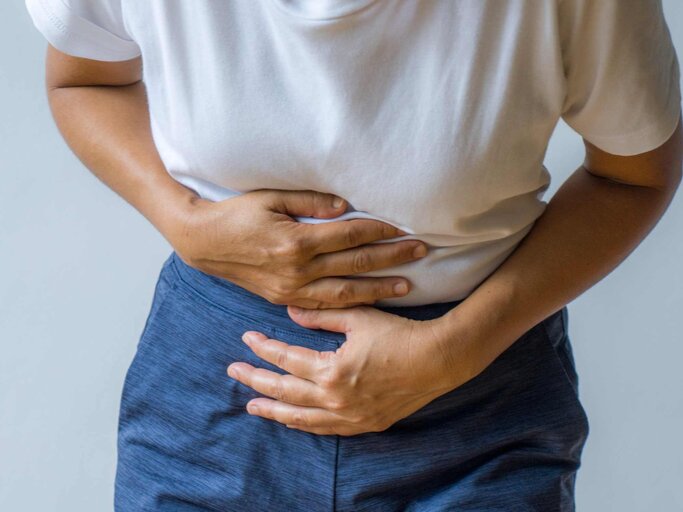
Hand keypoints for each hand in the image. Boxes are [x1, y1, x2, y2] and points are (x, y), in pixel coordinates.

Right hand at [168, 189, 427, 307]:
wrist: (203, 243)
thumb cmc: (236, 214)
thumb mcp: (270, 198)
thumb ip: (310, 203)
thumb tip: (345, 206)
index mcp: (296, 242)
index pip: (349, 235)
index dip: (379, 230)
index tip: (404, 227)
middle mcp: (298, 270)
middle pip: (355, 265)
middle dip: (391, 258)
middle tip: (421, 251)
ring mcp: (292, 289)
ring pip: (345, 293)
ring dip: (379, 289)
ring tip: (408, 286)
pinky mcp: (285, 299)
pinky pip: (325, 306)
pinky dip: (351, 304)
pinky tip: (370, 302)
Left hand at [226, 305, 475, 435]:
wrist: (438, 360)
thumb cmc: (400, 334)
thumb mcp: (359, 318)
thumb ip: (321, 315)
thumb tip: (290, 312)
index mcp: (331, 370)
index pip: (286, 360)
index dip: (263, 349)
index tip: (247, 339)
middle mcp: (336, 399)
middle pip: (284, 392)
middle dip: (256, 380)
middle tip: (233, 372)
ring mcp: (350, 417)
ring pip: (301, 418)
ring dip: (274, 410)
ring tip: (252, 405)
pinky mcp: (364, 425)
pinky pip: (325, 429)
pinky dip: (304, 424)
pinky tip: (293, 420)